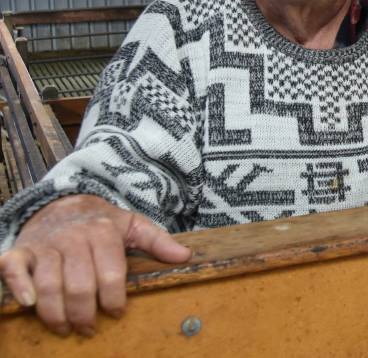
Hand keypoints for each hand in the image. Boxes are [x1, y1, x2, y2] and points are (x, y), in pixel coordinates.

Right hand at [0, 194, 191, 335]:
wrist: (62, 203)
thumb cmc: (101, 222)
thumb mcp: (133, 225)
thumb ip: (158, 241)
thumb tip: (185, 256)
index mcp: (104, 232)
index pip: (110, 273)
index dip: (114, 298)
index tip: (116, 313)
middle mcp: (73, 238)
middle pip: (79, 284)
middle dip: (85, 313)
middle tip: (90, 328)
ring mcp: (45, 245)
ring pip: (48, 283)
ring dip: (56, 312)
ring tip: (66, 328)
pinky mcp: (21, 250)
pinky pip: (13, 268)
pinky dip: (18, 286)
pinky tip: (28, 303)